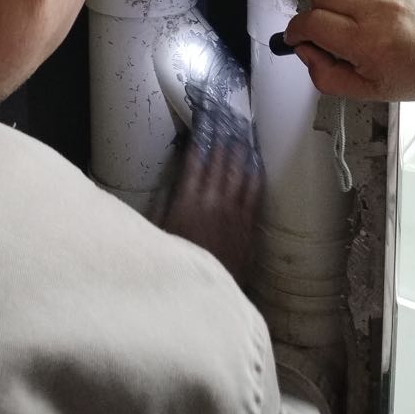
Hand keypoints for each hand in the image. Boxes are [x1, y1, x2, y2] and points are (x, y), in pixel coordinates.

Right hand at [162, 129, 262, 287]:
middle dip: (223, 139)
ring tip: (244, 134)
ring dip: (241, 152)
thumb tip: (171, 178)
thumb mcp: (158, 231)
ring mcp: (233, 213)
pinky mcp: (247, 226)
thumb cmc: (176, 260)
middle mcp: (211, 202)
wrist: (202, 294)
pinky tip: (256, 164)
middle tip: (227, 119)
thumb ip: (163, 203)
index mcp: (186, 201)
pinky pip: (254, 194)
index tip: (204, 122)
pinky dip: (255, 176)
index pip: (195, 161)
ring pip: (240, 174)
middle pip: (220, 162)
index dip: (201, 140)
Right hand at [284, 0, 414, 101]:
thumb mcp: (368, 90)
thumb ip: (325, 76)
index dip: (299, 30)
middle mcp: (377, 6)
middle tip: (341, 26)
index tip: (300, 34)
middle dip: (323, 11)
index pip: (310, 23)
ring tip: (370, 13)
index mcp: (366, 40)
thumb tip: (304, 49)